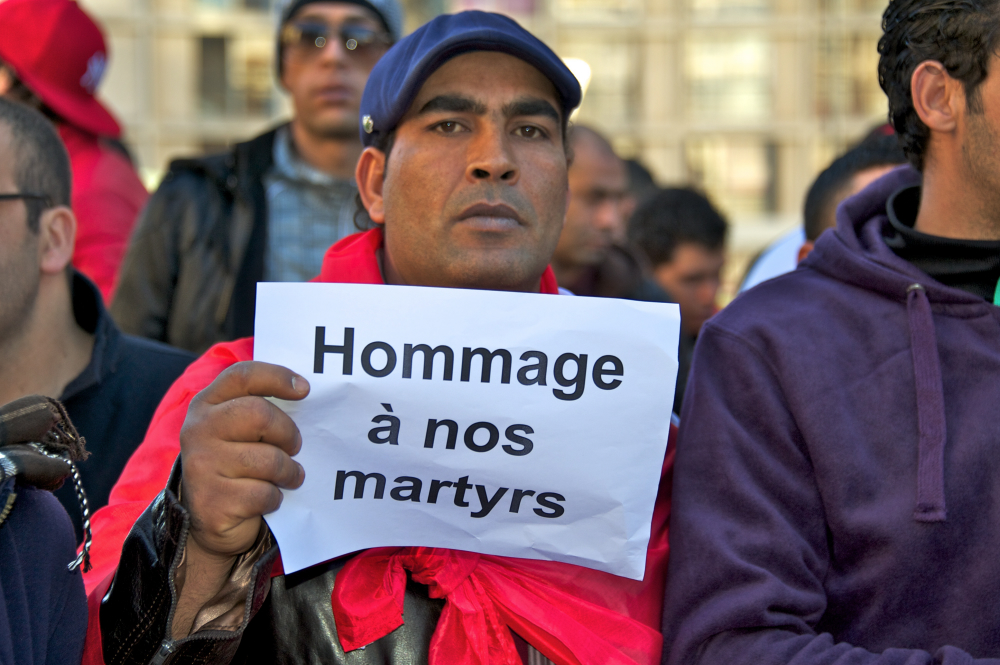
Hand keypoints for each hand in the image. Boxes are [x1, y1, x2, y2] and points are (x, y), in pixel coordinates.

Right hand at [179, 361, 308, 560]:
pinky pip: (264, 493)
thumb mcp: (239, 431)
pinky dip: (275, 497)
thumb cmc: (237, 464)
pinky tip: (267, 498)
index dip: (277, 377)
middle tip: (295, 447)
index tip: (304, 389)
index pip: (242, 376)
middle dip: (288, 433)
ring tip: (288, 476)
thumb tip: (305, 394)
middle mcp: (198, 430)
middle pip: (260, 414)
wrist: (207, 521)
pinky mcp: (212, 501)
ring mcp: (201, 466)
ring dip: (289, 472)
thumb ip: (260, 410)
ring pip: (269, 460)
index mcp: (206, 404)